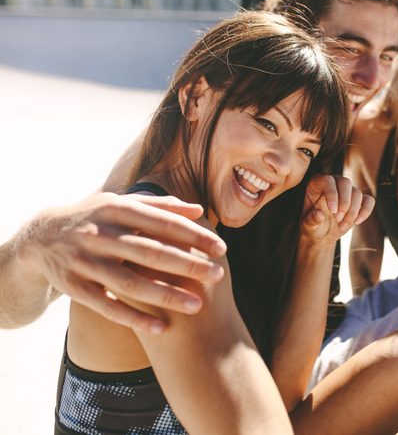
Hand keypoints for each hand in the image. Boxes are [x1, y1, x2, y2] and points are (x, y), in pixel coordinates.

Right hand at [19, 192, 226, 332]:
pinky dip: (134, 319)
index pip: (162, 223)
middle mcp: (99, 234)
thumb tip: (200, 211)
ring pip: (130, 283)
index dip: (194, 236)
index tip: (222, 248)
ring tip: (197, 306)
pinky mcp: (74, 287)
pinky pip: (107, 307)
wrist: (40, 236)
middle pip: (150, 252)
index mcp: (116, 210)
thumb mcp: (122, 204)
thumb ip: (160, 206)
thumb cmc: (96, 218)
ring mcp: (85, 262)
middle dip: (187, 265)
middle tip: (218, 275)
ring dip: (165, 295)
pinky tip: (161, 328)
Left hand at [300, 175, 374, 245]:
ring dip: (352, 212)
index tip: (333, 211)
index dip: (332, 194)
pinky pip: (369, 201)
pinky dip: (365, 212)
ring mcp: (347, 190)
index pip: (328, 180)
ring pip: (357, 193)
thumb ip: (311, 220)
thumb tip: (318, 215)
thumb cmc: (313, 226)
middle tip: (337, 219)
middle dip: (344, 203)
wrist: (323, 234)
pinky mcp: (359, 200)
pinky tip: (356, 222)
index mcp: (317, 184)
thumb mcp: (308, 225)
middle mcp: (334, 183)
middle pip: (345, 182)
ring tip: (341, 226)